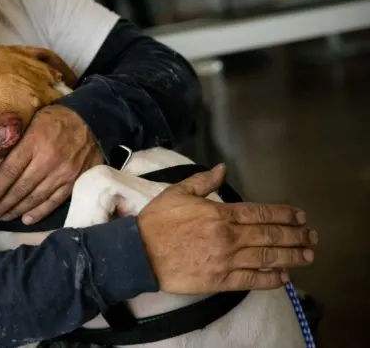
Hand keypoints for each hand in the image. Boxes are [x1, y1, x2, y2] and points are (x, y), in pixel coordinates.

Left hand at [0, 104, 102, 223]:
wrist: (92, 121)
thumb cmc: (57, 119)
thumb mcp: (33, 120)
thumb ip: (17, 140)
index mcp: (34, 142)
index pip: (10, 170)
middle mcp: (47, 161)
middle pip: (20, 188)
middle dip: (3, 203)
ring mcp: (62, 174)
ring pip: (35, 198)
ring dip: (17, 210)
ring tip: (3, 217)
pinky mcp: (74, 182)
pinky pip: (53, 202)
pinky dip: (39, 212)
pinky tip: (26, 219)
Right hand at [136, 164, 317, 293]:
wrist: (139, 254)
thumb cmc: (156, 222)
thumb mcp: (177, 193)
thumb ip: (202, 181)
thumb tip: (222, 169)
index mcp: (220, 214)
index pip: (261, 213)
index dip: (284, 214)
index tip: (300, 216)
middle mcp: (229, 237)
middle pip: (270, 236)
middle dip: (295, 235)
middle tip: (312, 236)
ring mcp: (226, 261)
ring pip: (267, 258)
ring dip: (291, 256)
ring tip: (307, 255)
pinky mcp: (220, 281)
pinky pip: (252, 280)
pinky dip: (270, 279)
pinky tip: (283, 278)